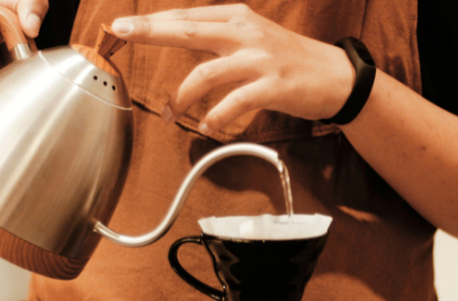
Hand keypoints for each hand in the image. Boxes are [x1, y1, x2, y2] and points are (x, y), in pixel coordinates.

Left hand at [111, 4, 355, 132]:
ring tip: (171, 114)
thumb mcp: (253, 37)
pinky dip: (214, 117)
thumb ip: (219, 37)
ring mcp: (259, 59)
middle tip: (122, 32)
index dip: (152, 21)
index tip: (123, 25)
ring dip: (181, 97)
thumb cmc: (290, 61)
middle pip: (188, 30)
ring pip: (206, 74)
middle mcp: (246, 33)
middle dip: (151, 31)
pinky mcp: (272, 87)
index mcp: (238, 18)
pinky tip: (206, 126)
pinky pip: (233, 103)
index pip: (186, 16)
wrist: (335, 77)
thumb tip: (179, 39)